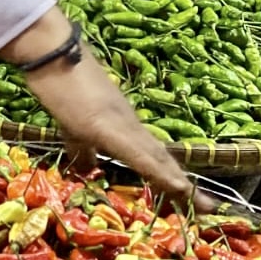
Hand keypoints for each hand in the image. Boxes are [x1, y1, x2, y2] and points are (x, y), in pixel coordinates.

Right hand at [0, 10, 209, 207]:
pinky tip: (179, 186)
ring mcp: (124, 124)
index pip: (151, 157)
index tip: (189, 199)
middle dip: (184, 187)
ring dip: (179, 183)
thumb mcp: (71, 125)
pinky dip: (160, 172)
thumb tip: (87, 171)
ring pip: (157, 159)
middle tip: (209, 208)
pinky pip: (140, 154)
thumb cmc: (58, 83)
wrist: (51, 51)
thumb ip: (82, 149)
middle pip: (161, 161)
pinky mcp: (111, 126)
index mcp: (122, 126)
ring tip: (203, 204)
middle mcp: (130, 125)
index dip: (169, 177)